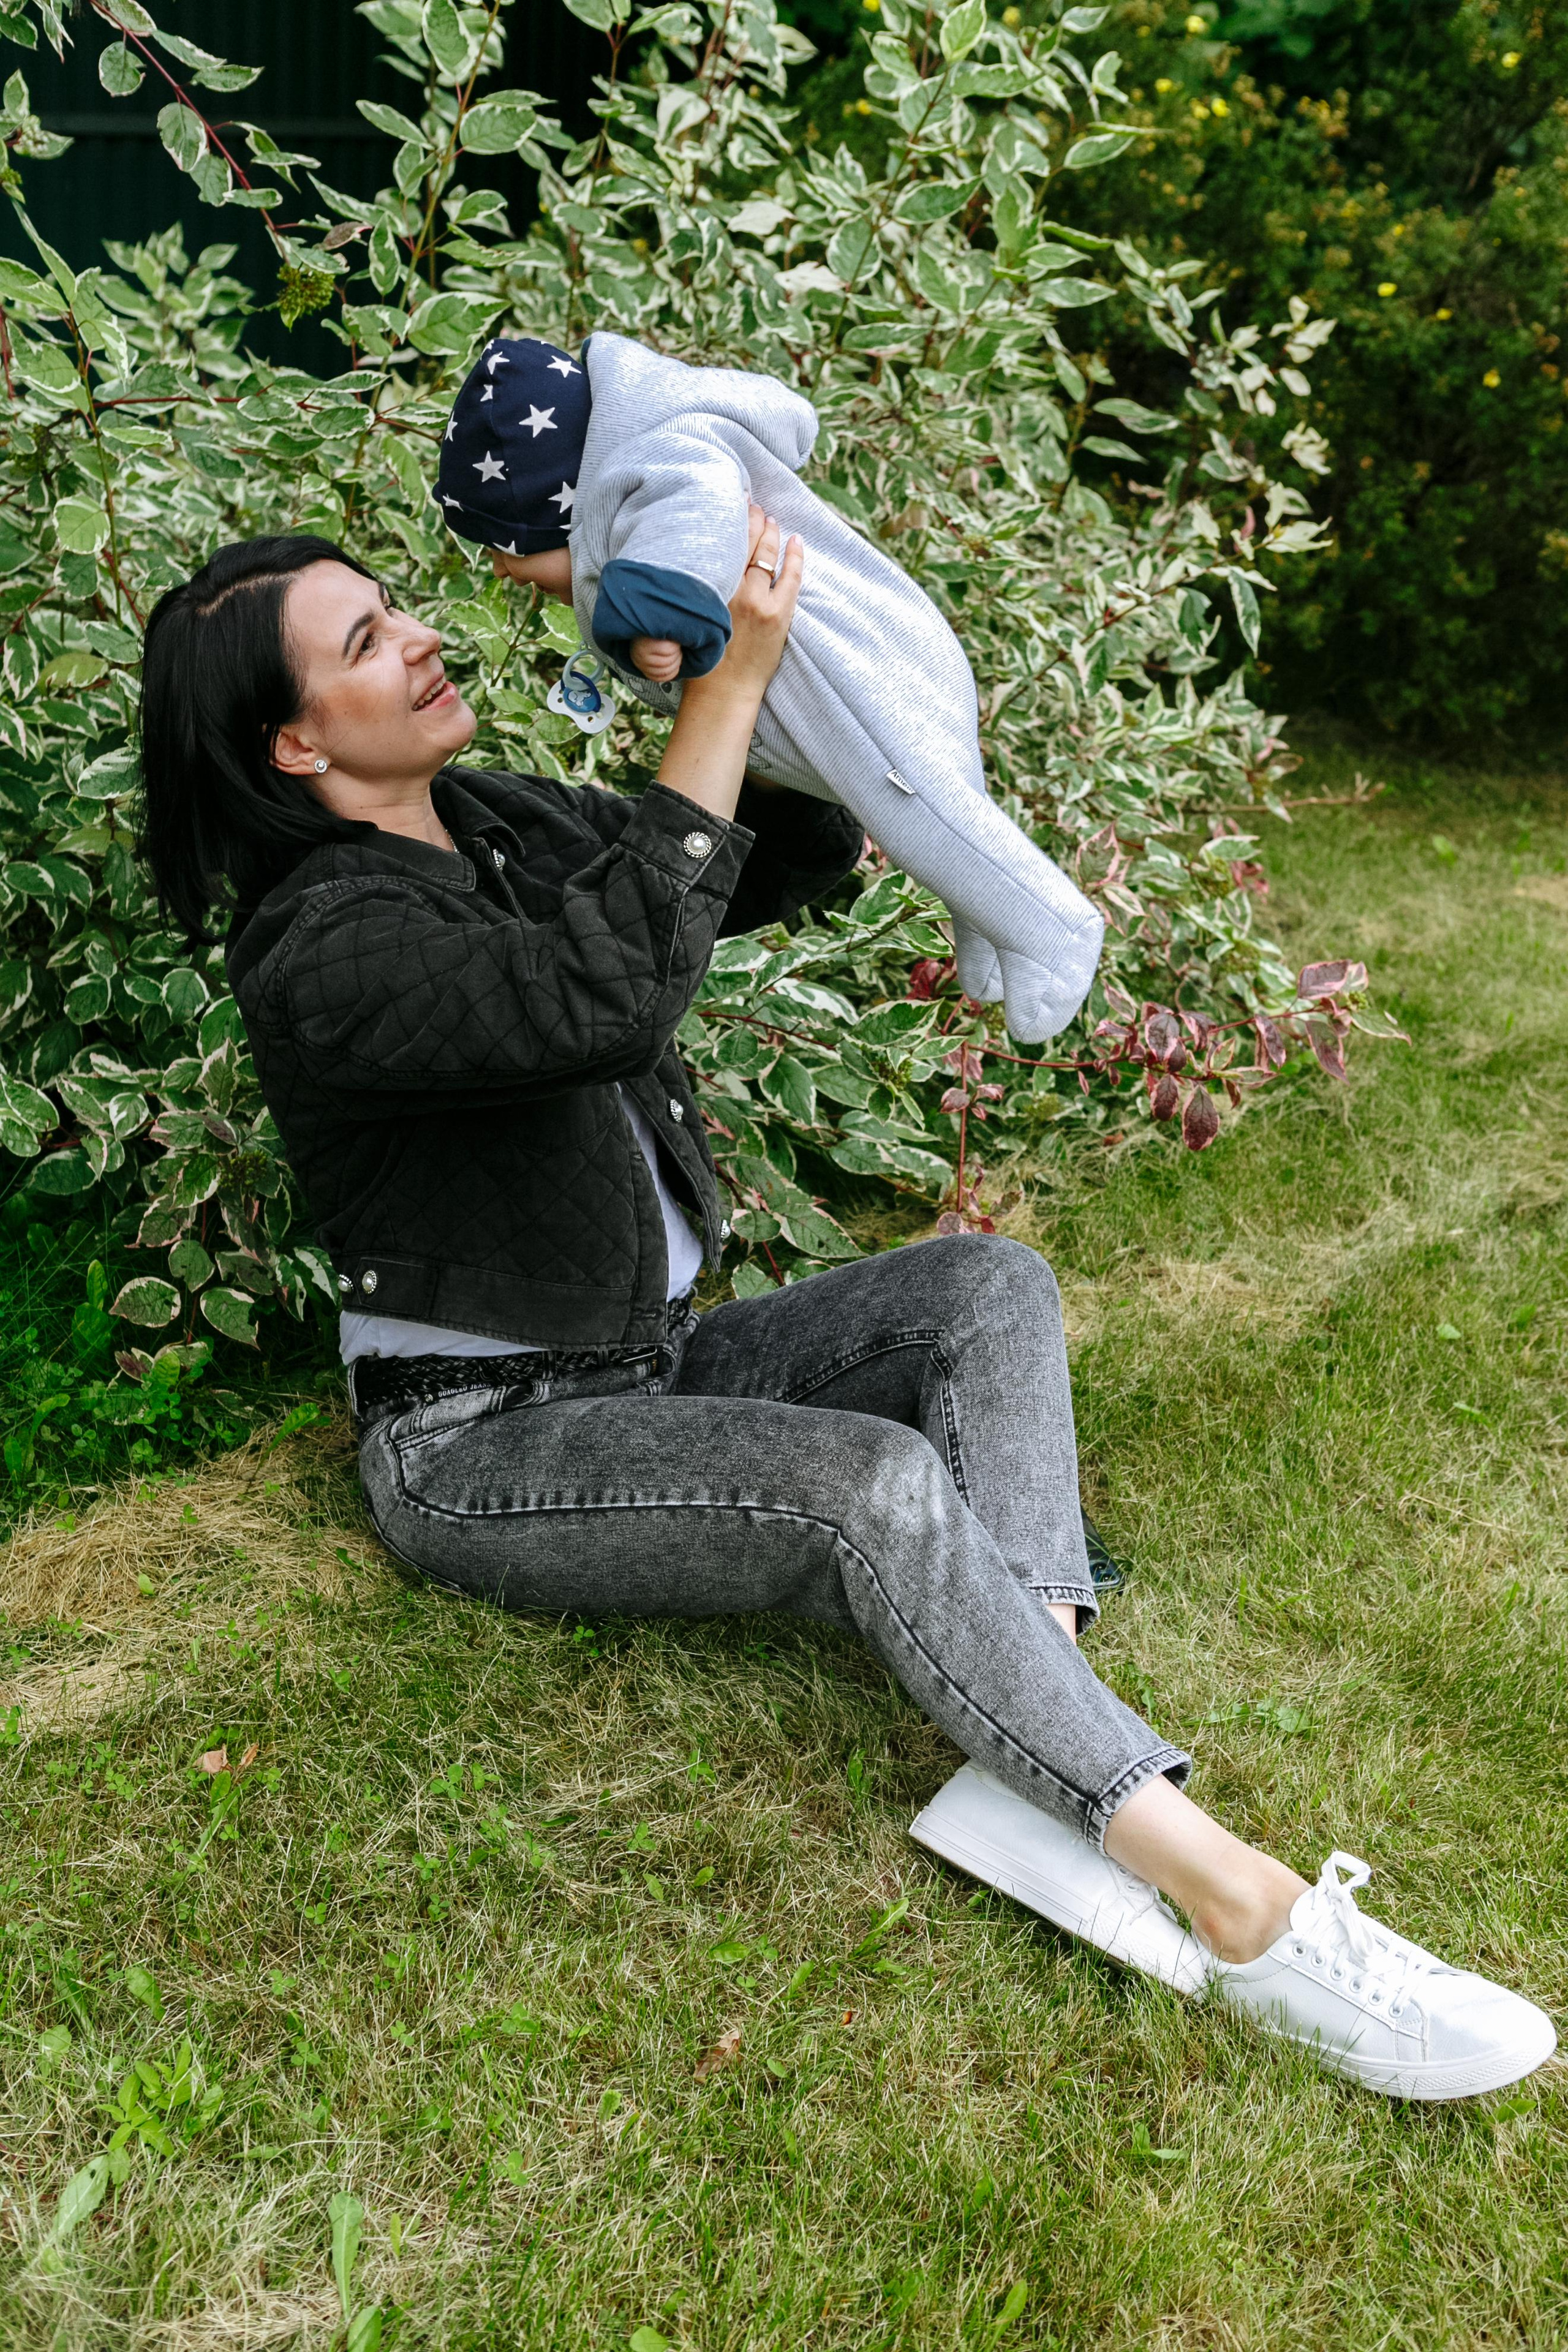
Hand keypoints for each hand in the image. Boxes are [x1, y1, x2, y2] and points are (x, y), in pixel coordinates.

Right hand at [632, 634, 682, 682]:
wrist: (638, 636)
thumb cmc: (652, 631)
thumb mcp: (659, 628)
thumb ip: (668, 632)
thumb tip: (683, 635)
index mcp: (644, 643)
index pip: (668, 650)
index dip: (676, 647)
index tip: (676, 642)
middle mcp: (640, 657)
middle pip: (667, 663)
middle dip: (677, 656)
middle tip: (677, 650)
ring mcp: (641, 666)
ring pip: (664, 673)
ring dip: (675, 665)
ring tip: (676, 656)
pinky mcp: (644, 672)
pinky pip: (660, 679)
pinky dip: (670, 674)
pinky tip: (674, 666)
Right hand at [653, 510, 800, 823]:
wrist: (722, 698)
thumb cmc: (698, 666)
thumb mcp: (679, 622)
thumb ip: (678, 595)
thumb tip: (664, 570)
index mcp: (705, 590)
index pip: (718, 542)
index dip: (725, 518)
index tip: (725, 502)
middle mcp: (732, 589)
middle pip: (745, 540)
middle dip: (750, 518)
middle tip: (750, 504)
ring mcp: (760, 601)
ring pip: (768, 553)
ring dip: (770, 532)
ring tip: (769, 518)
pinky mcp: (779, 614)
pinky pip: (791, 575)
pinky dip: (795, 555)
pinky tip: (796, 541)